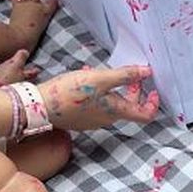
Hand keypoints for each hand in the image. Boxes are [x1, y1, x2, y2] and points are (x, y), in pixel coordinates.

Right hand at [38, 65, 159, 129]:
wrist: (39, 106)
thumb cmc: (70, 93)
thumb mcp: (100, 78)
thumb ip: (125, 75)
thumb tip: (147, 72)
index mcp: (116, 112)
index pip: (145, 115)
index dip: (153, 103)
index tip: (153, 89)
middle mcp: (107, 120)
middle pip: (127, 106)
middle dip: (131, 89)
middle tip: (129, 74)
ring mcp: (92, 120)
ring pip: (110, 102)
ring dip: (110, 86)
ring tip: (98, 71)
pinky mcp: (80, 117)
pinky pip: (95, 103)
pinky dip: (96, 90)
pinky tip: (83, 76)